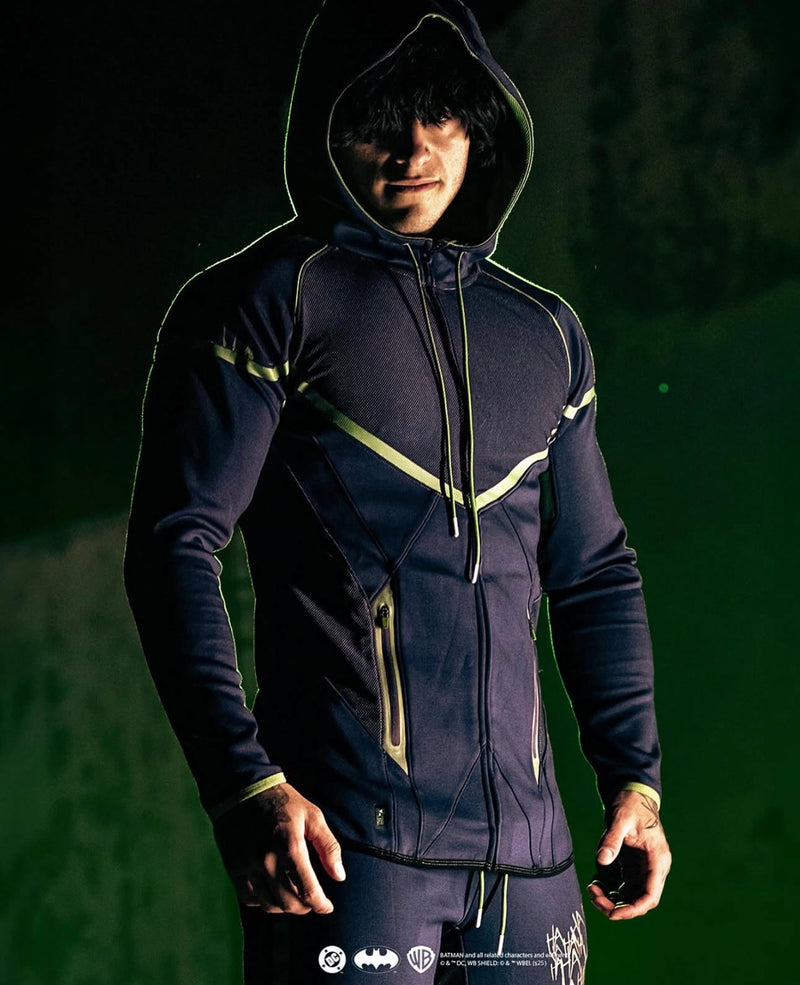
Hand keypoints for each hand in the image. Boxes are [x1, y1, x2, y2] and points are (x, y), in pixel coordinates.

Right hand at [213, 783, 345, 914]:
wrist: (243, 789)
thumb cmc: (283, 801)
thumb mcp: (312, 816)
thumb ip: (328, 846)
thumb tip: (339, 876)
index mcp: (289, 847)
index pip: (307, 891)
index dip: (320, 904)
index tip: (327, 906)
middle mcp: (267, 861)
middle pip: (288, 903)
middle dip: (305, 907)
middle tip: (312, 901)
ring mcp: (248, 867)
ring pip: (268, 905)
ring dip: (285, 908)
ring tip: (295, 898)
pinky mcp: (234, 868)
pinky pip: (249, 898)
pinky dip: (264, 902)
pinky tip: (273, 892)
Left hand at [587, 788, 670, 920]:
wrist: (631, 792)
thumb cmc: (630, 804)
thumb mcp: (621, 818)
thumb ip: (612, 839)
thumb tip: (601, 860)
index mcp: (657, 859)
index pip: (650, 895)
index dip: (633, 909)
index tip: (613, 913)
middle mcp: (654, 867)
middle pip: (641, 900)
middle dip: (619, 906)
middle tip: (595, 897)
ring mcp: (644, 868)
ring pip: (632, 896)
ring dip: (613, 900)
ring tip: (592, 890)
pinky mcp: (634, 866)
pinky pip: (624, 887)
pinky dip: (611, 891)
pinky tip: (596, 884)